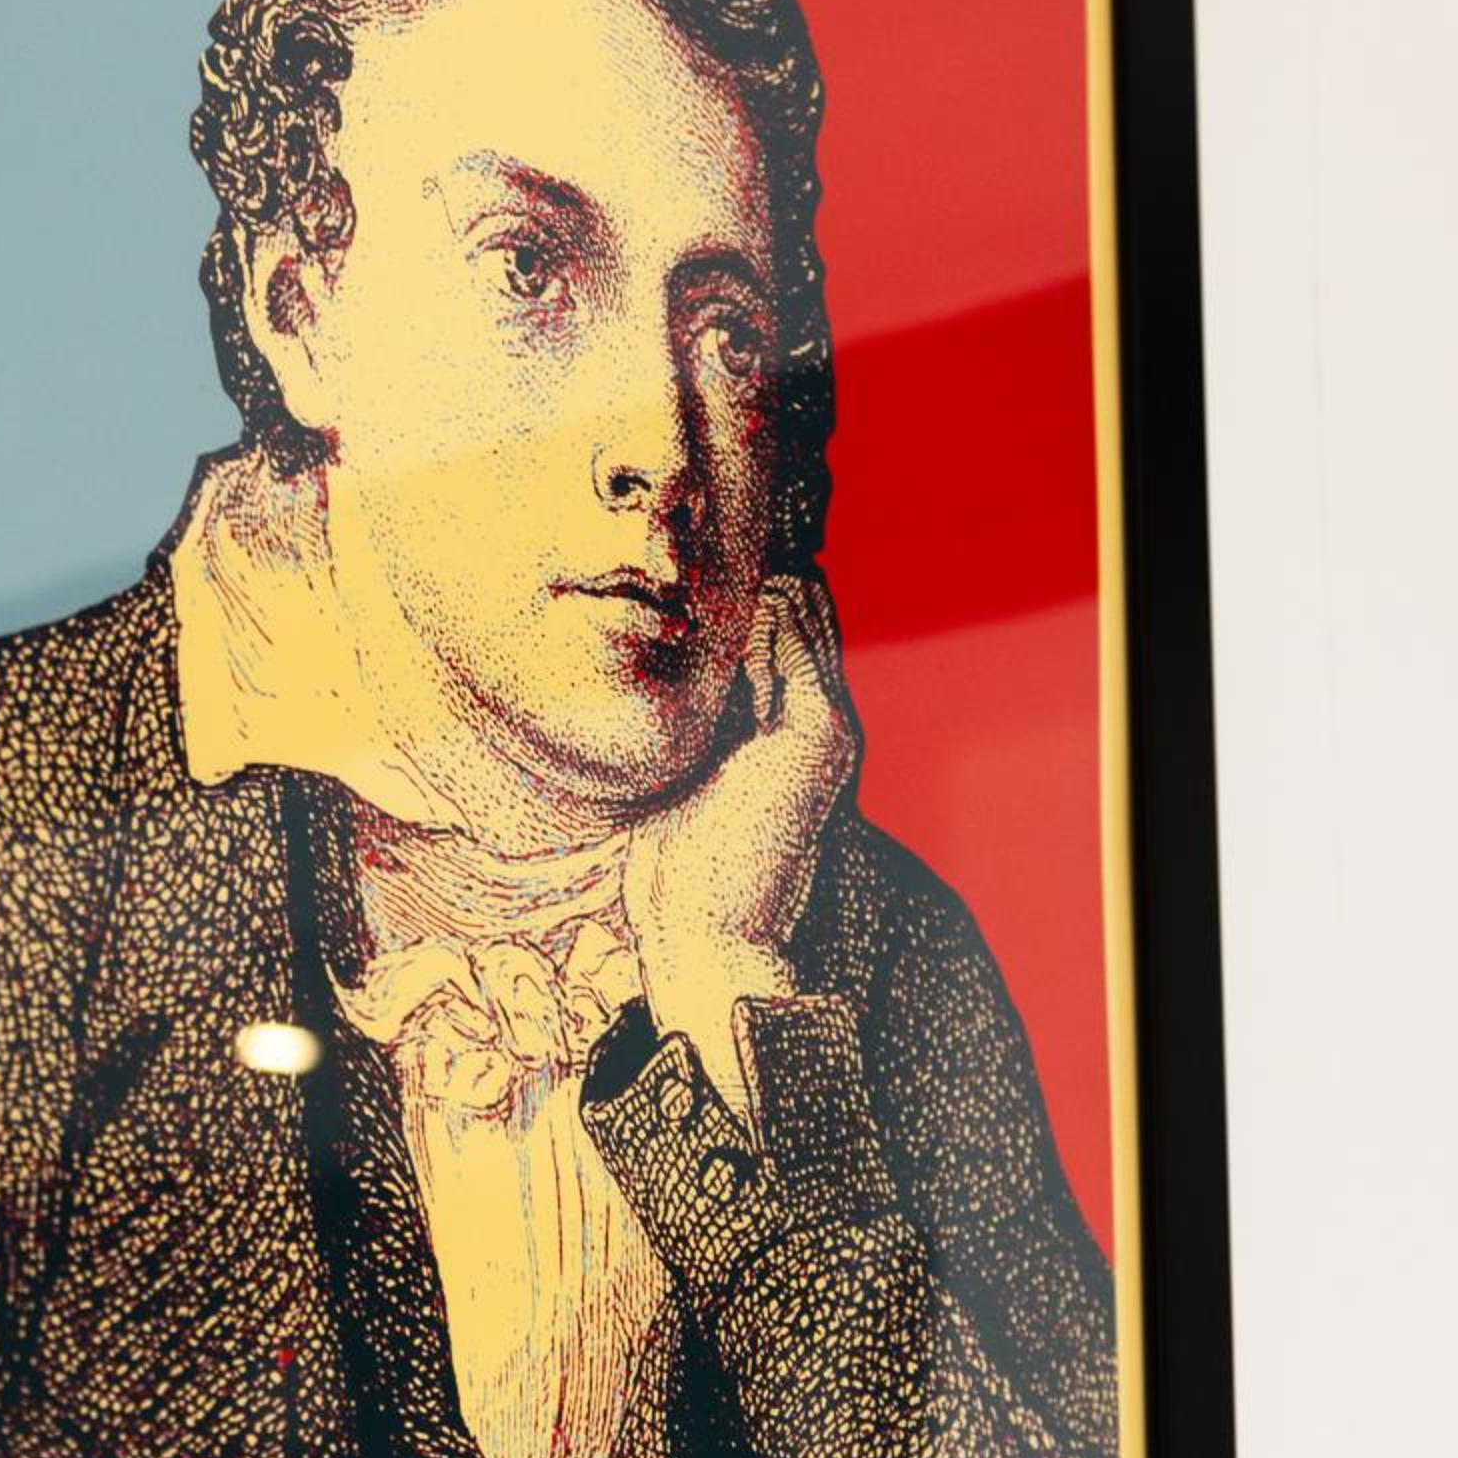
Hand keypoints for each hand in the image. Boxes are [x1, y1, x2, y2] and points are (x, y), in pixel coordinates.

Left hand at [623, 575, 858, 1114]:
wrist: (706, 941)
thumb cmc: (679, 878)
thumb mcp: (674, 782)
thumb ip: (680, 733)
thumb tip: (635, 683)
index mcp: (781, 738)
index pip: (776, 641)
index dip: (742, 592)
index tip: (692, 547)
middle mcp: (813, 728)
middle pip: (799, 620)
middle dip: (755, 571)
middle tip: (702, 517)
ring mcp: (822, 732)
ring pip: (804, 623)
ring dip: (760, 578)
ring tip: (713, 533)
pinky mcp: (819, 738)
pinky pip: (798, 649)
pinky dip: (768, 613)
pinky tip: (731, 585)